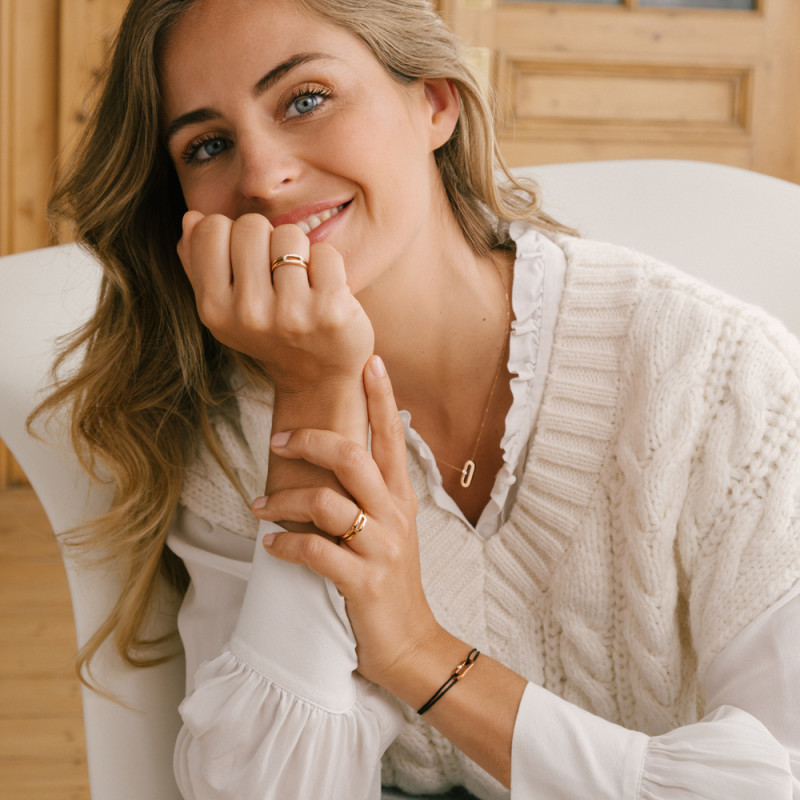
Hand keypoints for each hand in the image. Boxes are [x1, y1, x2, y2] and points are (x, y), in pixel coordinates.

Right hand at [177, 210, 374, 391]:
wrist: (318, 379)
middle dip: (268, 240)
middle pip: (251, 226)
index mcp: (213, 309)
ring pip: (289, 235)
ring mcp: (290, 312)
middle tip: (277, 272)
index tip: (248, 261)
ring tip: (301, 281)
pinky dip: (327, 264)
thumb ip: (199, 263)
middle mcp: (248, 312)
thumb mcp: (225, 308)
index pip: (211, 228)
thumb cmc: (270, 333)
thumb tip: (192, 217)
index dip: (233, 235)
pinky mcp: (330, 310)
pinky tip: (325, 289)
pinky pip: (325, 252)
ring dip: (299, 251)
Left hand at [252, 355, 441, 687]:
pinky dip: (286, 544)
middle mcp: (395, 514)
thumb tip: (341, 458)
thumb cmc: (392, 580)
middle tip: (278, 438)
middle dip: (312, 439)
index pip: (393, 436)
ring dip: (283, 499)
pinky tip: (270, 545)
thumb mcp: (392, 529)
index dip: (382, 397)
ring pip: (326, 501)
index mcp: (401, 497)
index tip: (370, 361)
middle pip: (354, 455)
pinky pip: (315, 551)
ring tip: (259, 507)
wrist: (410, 642)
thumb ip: (373, 493)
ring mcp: (381, 547)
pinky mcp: (363, 581)